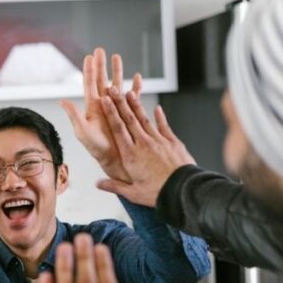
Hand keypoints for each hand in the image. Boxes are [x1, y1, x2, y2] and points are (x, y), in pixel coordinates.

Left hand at [60, 49, 141, 183]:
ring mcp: (116, 107)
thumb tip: (62, 101)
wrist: (113, 158)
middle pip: (102, 79)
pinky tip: (137, 77)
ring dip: (117, 71)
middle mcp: (104, 104)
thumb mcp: (82, 131)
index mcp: (92, 106)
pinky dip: (135, 86)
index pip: (90, 84)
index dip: (89, 70)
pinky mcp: (127, 112)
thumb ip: (74, 115)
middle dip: (102, 65)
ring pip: (117, 84)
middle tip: (101, 50)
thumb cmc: (96, 148)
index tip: (89, 56)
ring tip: (117, 57)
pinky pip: (132, 96)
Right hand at [96, 88, 195, 206]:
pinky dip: (160, 117)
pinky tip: (157, 108)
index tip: (104, 100)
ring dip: (136, 105)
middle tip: (113, 89)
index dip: (110, 113)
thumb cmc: (158, 193)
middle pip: (129, 119)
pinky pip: (164, 126)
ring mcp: (159, 141)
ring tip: (129, 93)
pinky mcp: (172, 142)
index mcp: (130, 156)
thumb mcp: (133, 192)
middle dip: (120, 102)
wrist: (184, 190)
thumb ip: (114, 186)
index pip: (117, 130)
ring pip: (144, 119)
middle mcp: (143, 144)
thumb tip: (98, 184)